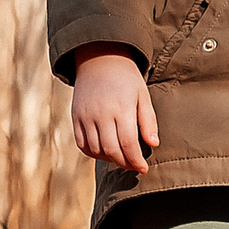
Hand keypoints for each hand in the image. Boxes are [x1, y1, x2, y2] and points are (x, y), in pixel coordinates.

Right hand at [71, 45, 157, 171]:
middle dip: (124, 163)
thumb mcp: (143, 95)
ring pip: (95, 150)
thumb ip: (148, 121)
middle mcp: (101, 113)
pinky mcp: (75, 117)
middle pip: (111, 150)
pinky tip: (105, 152)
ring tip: (122, 158)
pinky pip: (82, 144)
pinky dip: (93, 153)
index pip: (128, 143)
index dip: (136, 160)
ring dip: (109, 159)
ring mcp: (85, 115)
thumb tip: (153, 144)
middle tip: (134, 166)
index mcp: (121, 107)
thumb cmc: (127, 79)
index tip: (144, 168)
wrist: (100, 59)